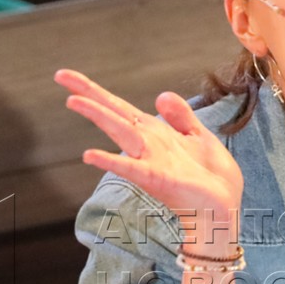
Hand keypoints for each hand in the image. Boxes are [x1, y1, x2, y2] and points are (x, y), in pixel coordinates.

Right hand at [54, 68, 243, 237]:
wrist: (224, 207)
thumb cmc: (210, 177)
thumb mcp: (199, 136)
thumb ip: (180, 116)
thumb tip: (160, 94)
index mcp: (154, 131)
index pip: (118, 106)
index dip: (94, 90)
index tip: (66, 76)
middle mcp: (146, 143)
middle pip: (113, 113)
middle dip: (88, 94)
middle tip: (60, 76)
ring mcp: (149, 160)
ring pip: (120, 132)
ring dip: (97, 115)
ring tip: (73, 100)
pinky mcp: (158, 178)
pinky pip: (132, 168)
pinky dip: (111, 160)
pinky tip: (90, 154)